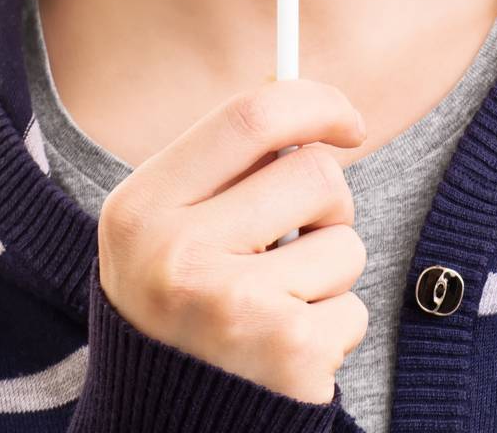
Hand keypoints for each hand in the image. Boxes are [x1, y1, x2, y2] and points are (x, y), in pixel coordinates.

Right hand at [96, 78, 369, 403]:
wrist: (161, 428)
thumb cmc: (178, 307)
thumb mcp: (169, 226)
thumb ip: (227, 163)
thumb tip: (300, 96)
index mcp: (142, 207)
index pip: (251, 116)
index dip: (314, 103)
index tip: (349, 121)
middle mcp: (178, 254)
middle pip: (314, 174)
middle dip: (328, 203)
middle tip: (296, 240)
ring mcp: (234, 307)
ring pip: (344, 243)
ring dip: (329, 274)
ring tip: (277, 306)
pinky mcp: (286, 356)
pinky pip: (354, 309)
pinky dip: (334, 329)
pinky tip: (286, 352)